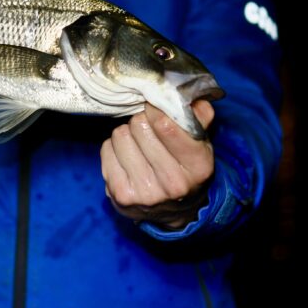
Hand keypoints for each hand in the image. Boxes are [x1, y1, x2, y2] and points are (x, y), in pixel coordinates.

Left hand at [101, 101, 214, 229]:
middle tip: (147, 128)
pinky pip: (106, 150)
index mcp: (199, 167)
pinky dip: (114, 148)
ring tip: (137, 144)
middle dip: (141, 121)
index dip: (155, 109)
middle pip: (140, 126)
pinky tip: (127, 157)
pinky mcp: (122, 196)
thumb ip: (199, 117)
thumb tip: (188, 96)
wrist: (175, 210)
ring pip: (121, 136)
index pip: (166, 125)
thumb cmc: (186, 167)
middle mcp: (174, 184)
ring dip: (127, 134)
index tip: (154, 108)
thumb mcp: (201, 144)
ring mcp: (146, 193)